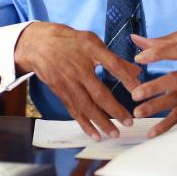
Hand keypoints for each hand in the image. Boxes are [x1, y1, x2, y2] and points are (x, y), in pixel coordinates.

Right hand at [14, 22, 141, 140]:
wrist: (37, 44)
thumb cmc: (68, 40)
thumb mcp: (92, 40)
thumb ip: (114, 58)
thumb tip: (137, 72)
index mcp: (90, 49)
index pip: (113, 65)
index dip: (127, 79)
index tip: (139, 92)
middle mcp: (79, 67)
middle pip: (99, 93)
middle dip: (115, 110)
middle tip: (129, 122)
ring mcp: (68, 81)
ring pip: (86, 106)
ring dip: (101, 122)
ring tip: (115, 134)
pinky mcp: (60, 91)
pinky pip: (74, 110)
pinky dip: (85, 124)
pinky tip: (95, 135)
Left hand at [129, 31, 176, 136]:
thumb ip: (160, 41)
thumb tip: (134, 39)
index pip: (176, 51)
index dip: (158, 54)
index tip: (138, 58)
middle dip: (156, 87)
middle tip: (135, 94)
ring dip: (157, 107)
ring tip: (138, 112)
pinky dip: (166, 126)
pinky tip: (152, 133)